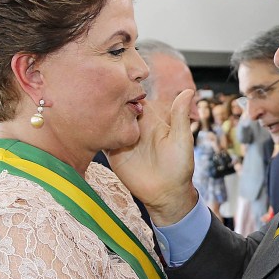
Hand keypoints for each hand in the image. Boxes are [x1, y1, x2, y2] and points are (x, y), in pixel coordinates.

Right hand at [106, 89, 197, 225]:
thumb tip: (188, 91)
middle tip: (104, 96)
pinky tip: (90, 126)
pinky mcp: (113, 153)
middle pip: (118, 106)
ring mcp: (122, 139)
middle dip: (110, 99)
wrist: (166, 194)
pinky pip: (100, 138)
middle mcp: (135, 127)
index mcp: (151, 120)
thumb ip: (180, 115)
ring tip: (93, 106)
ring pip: (107, 120)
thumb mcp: (181, 139)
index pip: (136, 98)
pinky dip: (95, 132)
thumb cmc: (179, 166)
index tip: (121, 84)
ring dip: (100, 114)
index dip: (128, 89)